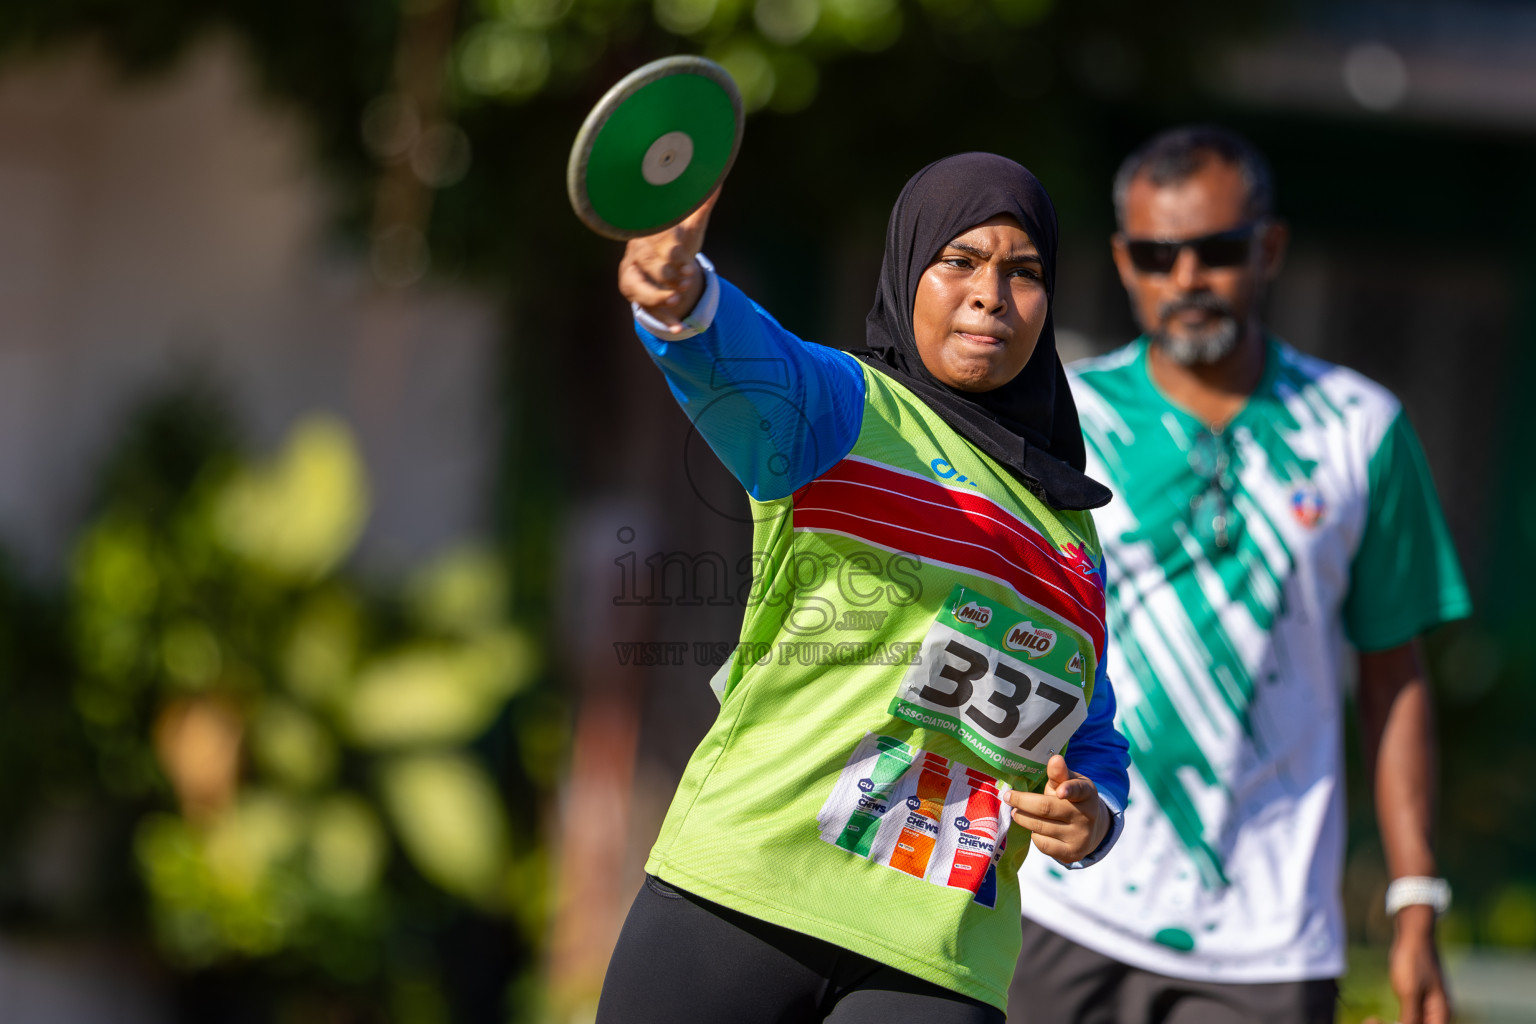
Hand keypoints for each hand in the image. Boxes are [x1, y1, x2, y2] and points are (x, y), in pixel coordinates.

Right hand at [617, 191, 718, 331]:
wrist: (659, 258)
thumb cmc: (678, 239)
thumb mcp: (691, 225)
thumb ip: (702, 205)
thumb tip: (717, 179)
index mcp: (651, 231)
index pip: (658, 241)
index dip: (673, 252)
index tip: (688, 260)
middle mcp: (637, 251)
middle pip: (648, 265)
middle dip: (668, 275)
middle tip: (686, 280)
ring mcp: (631, 272)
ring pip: (640, 288)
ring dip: (659, 297)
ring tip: (677, 299)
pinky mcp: (631, 290)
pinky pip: (644, 308)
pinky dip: (664, 319)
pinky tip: (680, 329)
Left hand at [1004, 755, 1108, 864]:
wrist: (1089, 830)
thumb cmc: (1071, 799)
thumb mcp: (1069, 783)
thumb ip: (1059, 773)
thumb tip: (1055, 759)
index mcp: (1087, 793)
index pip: (1079, 789)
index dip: (1069, 789)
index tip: (1059, 791)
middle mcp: (1087, 816)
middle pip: (1047, 808)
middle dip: (1022, 801)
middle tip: (1009, 797)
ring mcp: (1080, 837)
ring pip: (1041, 826)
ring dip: (1023, 818)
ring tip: (1016, 812)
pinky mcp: (1072, 854)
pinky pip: (1043, 844)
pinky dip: (1034, 835)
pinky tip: (1035, 829)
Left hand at [1365, 905, 1451, 1023]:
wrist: (1413, 935)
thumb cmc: (1413, 961)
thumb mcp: (1409, 992)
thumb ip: (1410, 1018)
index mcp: (1442, 1014)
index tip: (1385, 1022)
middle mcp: (1438, 1012)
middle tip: (1371, 1021)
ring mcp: (1428, 1005)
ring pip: (1413, 1023)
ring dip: (1396, 1023)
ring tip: (1372, 1020)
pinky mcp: (1418, 997)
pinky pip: (1409, 1015)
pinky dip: (1398, 1018)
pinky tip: (1377, 1018)